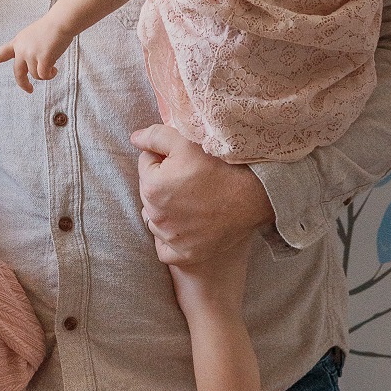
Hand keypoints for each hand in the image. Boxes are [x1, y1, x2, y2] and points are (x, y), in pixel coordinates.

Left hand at [0, 14, 69, 93]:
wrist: (61, 21)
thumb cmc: (52, 28)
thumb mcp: (33, 38)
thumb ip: (29, 51)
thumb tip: (36, 70)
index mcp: (17, 43)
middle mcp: (21, 49)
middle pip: (17, 73)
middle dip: (23, 84)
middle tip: (29, 90)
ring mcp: (31, 54)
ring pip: (35, 75)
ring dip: (45, 74)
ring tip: (53, 66)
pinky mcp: (42, 59)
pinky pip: (44, 75)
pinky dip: (50, 75)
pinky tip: (55, 69)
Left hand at [133, 123, 274, 265]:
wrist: (256, 195)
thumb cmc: (221, 166)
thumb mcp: (186, 142)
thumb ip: (154, 136)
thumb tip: (134, 139)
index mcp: (151, 187)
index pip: (146, 165)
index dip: (163, 159)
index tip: (184, 162)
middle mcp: (157, 216)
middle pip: (149, 193)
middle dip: (162, 184)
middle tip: (191, 180)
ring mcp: (171, 238)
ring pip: (156, 220)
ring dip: (165, 211)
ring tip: (192, 201)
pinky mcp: (186, 254)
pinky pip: (165, 250)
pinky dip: (170, 242)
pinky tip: (185, 229)